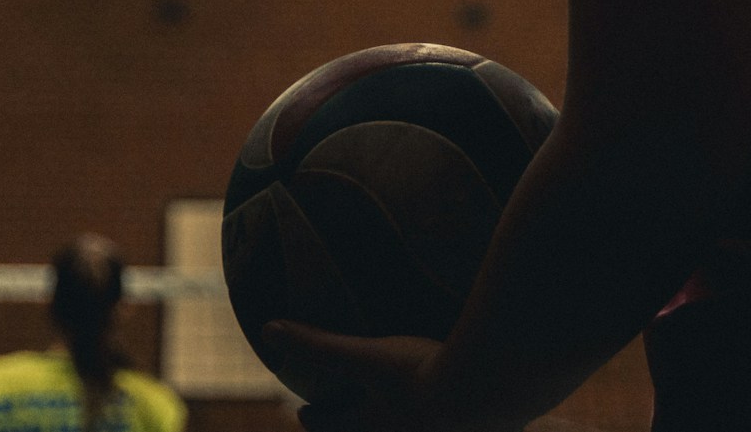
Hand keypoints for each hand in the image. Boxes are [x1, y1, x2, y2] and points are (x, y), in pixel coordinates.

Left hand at [258, 322, 524, 431]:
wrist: (482, 393)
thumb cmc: (417, 376)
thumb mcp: (364, 355)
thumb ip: (318, 343)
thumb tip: (268, 328)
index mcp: (370, 423)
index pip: (332, 424)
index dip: (316, 417)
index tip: (305, 412)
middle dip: (356, 425)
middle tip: (350, 415)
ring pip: (408, 430)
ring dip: (401, 422)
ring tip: (401, 410)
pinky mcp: (474, 430)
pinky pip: (455, 426)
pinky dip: (448, 419)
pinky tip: (457, 409)